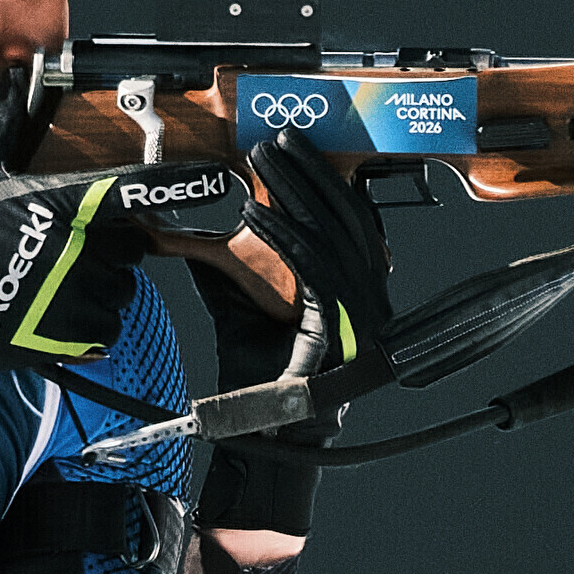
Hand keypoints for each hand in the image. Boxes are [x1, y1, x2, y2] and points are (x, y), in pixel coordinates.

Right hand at [0, 88, 229, 389]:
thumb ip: (2, 124)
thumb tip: (11, 81)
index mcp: (65, 203)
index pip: (138, 189)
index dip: (183, 184)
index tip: (219, 178)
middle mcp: (83, 249)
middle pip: (130, 246)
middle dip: (107, 248)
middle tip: (63, 251)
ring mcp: (82, 295)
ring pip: (120, 290)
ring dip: (97, 289)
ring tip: (48, 285)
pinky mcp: (74, 335)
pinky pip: (107, 328)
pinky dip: (88, 326)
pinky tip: (49, 314)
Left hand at [187, 128, 394, 534]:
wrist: (266, 433)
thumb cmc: (260, 374)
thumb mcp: (241, 304)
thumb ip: (232, 264)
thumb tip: (201, 222)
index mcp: (357, 290)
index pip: (351, 221)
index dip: (324, 180)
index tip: (292, 148)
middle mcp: (372, 299)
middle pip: (347, 218)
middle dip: (309, 174)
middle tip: (274, 141)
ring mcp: (363, 315)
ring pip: (333, 235)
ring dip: (294, 193)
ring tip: (260, 163)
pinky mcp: (341, 328)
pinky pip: (312, 269)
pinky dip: (282, 237)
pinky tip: (253, 213)